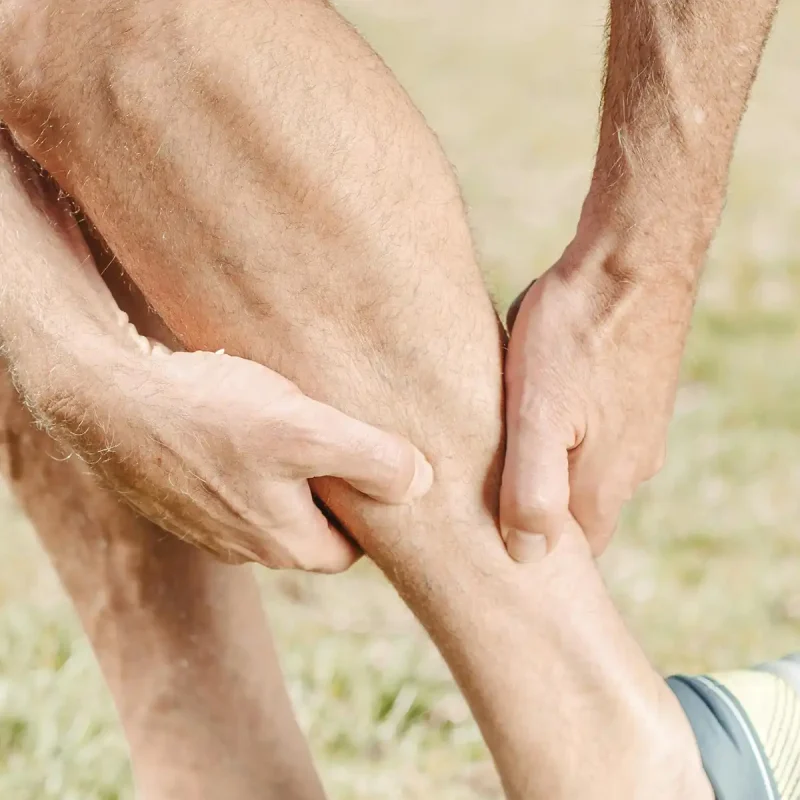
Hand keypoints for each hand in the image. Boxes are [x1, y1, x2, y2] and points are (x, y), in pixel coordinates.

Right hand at [44, 341, 433, 572]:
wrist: (107, 399)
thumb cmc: (211, 414)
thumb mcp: (307, 431)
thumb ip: (373, 459)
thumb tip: (423, 483)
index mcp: (284, 543)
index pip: (350, 550)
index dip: (370, 513)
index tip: (377, 471)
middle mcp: (244, 545)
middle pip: (310, 527)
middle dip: (331, 491)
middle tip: (342, 439)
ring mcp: (206, 522)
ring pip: (270, 504)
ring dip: (288, 472)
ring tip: (294, 423)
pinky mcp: (179, 493)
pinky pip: (231, 485)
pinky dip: (248, 459)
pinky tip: (242, 418)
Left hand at [501, 235, 695, 559]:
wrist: (631, 258)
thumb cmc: (577, 333)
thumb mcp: (538, 413)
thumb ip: (533, 489)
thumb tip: (527, 556)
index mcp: (605, 483)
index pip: (571, 554)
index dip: (529, 554)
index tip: (487, 542)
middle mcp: (632, 466)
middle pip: (576, 514)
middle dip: (531, 510)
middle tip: (483, 492)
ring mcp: (638, 430)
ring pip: (581, 471)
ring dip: (543, 467)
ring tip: (499, 444)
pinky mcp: (633, 398)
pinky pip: (592, 435)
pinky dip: (560, 433)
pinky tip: (534, 406)